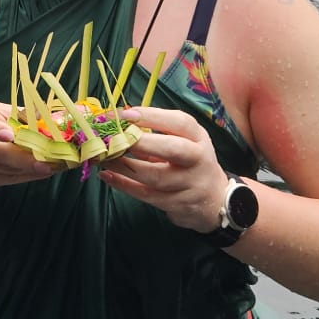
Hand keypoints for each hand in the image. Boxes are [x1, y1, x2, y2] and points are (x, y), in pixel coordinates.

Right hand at [0, 100, 61, 190]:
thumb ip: (16, 114)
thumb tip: (45, 115)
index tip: (9, 134)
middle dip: (24, 159)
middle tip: (49, 161)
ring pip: (4, 170)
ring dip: (30, 170)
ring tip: (54, 166)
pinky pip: (5, 180)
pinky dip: (25, 177)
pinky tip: (41, 172)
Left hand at [96, 106, 228, 231]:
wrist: (214, 199)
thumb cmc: (191, 162)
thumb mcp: (185, 142)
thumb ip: (158, 133)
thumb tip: (120, 122)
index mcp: (199, 138)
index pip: (180, 123)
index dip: (153, 117)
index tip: (126, 114)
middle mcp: (198, 160)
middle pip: (173, 150)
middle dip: (141, 142)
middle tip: (114, 137)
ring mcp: (189, 185)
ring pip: (155, 177)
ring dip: (124, 166)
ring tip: (104, 156)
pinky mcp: (176, 204)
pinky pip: (146, 195)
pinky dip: (124, 185)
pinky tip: (107, 175)